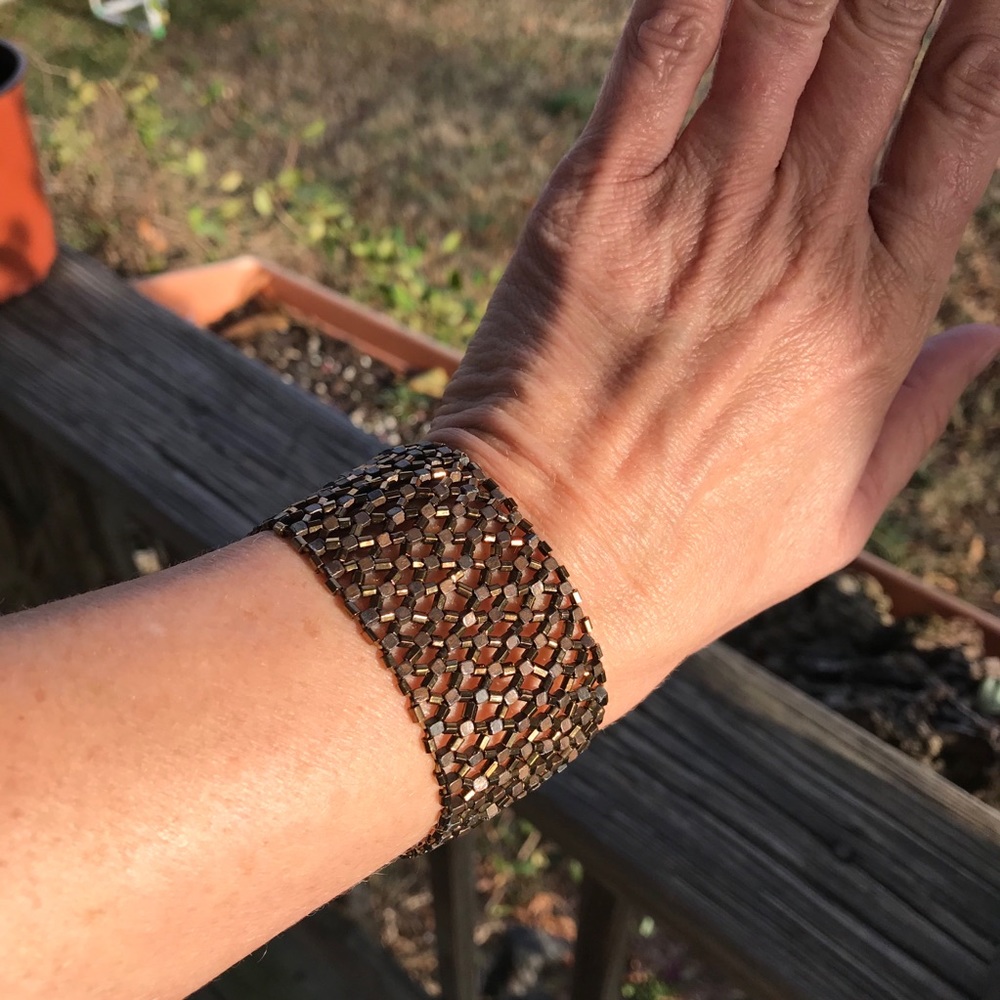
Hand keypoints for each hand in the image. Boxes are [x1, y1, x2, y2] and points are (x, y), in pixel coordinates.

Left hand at [431, 0, 999, 717]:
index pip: (967, 118)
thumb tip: (990, 334)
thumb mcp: (840, 513)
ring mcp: (703, 215)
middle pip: (886, 40)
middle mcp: (804, 243)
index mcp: (876, 311)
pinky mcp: (598, 205)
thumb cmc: (691, 555)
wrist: (552, 576)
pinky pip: (660, 50)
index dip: (984, 27)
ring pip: (786, 20)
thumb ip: (922, 412)